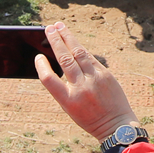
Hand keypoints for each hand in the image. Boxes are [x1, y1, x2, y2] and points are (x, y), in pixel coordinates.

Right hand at [34, 22, 136, 142]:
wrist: (116, 125)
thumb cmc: (89, 117)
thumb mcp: (70, 108)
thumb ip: (63, 87)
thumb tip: (58, 60)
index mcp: (68, 101)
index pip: (49, 80)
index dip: (41, 66)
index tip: (38, 56)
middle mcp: (81, 88)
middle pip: (64, 60)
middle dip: (55, 41)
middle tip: (48, 28)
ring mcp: (95, 80)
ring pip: (79, 53)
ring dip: (68, 38)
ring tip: (60, 26)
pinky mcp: (106, 75)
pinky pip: (90, 58)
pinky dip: (81, 48)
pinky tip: (74, 41)